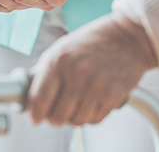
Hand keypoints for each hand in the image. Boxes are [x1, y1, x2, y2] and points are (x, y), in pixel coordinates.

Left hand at [26, 12, 157, 125]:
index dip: (35, 114)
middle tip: (55, 113)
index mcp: (58, 60)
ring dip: (73, 118)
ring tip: (74, 106)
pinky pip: (95, 119)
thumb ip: (46, 71)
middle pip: (57, 116)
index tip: (35, 118)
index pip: (39, 98)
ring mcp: (96, 86)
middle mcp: (76, 74)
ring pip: (76, 121)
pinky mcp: (114, 95)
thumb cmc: (91, 42)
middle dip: (54, 118)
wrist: (127, 37)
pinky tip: (90, 104)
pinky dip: (89, 116)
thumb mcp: (61, 48)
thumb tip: (31, 95)